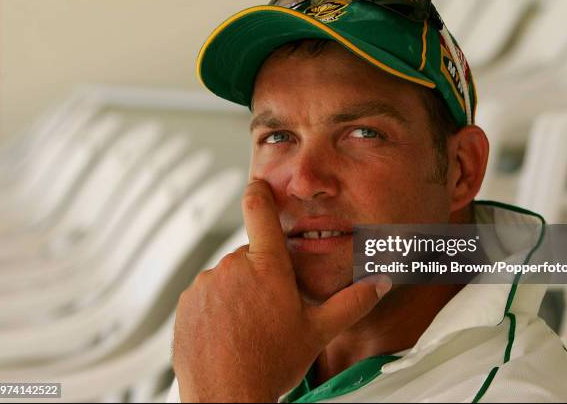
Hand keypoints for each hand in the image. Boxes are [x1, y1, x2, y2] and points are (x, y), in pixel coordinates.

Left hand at [172, 180, 391, 401]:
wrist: (227, 395)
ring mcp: (206, 284)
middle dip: (261, 275)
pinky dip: (217, 307)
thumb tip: (379, 282)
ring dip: (238, 292)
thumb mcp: (318, 331)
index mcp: (267, 266)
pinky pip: (206, 294)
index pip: (259, 210)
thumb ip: (352, 302)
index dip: (259, 192)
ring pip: (228, 277)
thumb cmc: (271, 363)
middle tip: (271, 309)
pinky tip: (229, 332)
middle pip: (250, 257)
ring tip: (249, 326)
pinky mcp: (187, 302)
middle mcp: (232, 267)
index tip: (258, 184)